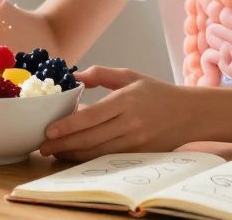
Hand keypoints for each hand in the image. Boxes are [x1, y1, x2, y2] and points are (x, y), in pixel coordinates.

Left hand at [39, 66, 191, 161]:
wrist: (188, 113)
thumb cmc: (156, 92)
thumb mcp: (130, 76)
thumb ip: (100, 74)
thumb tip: (74, 76)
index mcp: (126, 100)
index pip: (92, 116)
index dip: (69, 125)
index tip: (49, 130)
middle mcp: (130, 123)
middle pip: (91, 138)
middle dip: (64, 144)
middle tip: (43, 146)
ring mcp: (136, 142)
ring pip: (98, 152)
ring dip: (73, 154)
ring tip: (55, 152)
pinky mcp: (139, 154)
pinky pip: (109, 158)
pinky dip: (90, 158)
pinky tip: (75, 155)